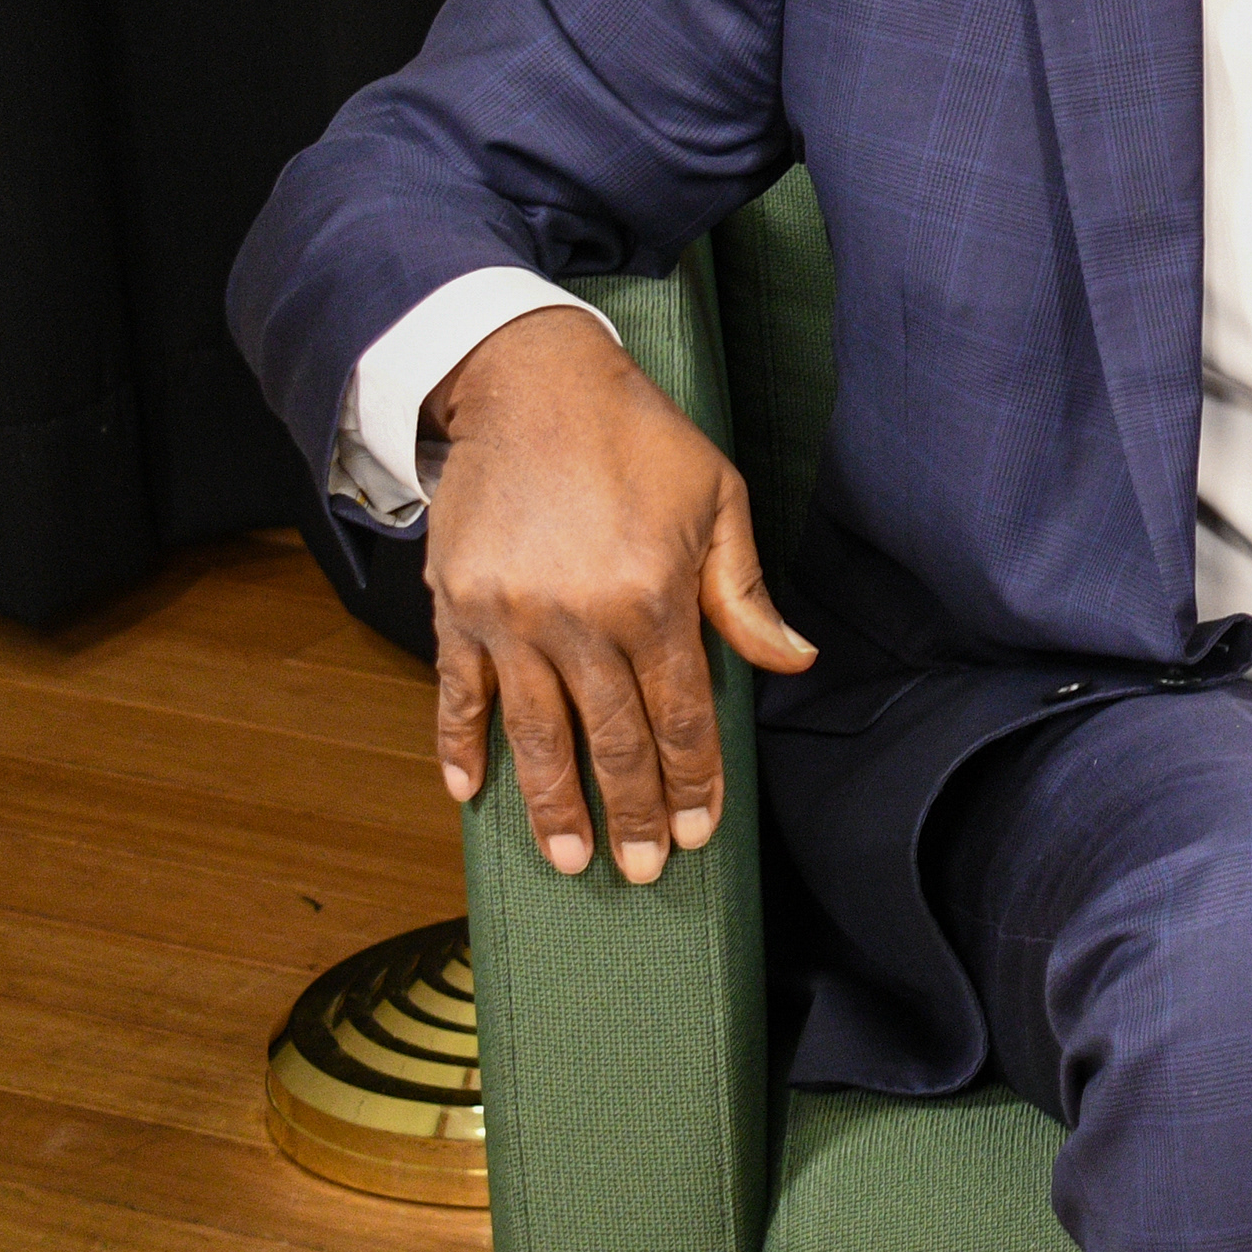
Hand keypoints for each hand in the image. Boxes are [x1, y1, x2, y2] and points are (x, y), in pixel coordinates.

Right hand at [419, 307, 814, 881]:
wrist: (532, 381)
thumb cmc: (639, 437)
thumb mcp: (718, 500)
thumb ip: (745, 595)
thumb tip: (793, 664)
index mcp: (653, 596)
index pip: (681, 714)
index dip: (693, 779)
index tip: (698, 831)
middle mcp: (580, 619)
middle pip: (612, 740)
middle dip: (634, 811)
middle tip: (645, 870)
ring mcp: (511, 618)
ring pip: (538, 735)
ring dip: (554, 805)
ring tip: (573, 859)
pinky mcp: (458, 607)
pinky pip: (459, 693)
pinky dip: (460, 745)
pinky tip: (468, 793)